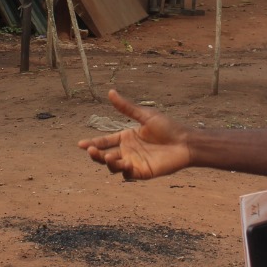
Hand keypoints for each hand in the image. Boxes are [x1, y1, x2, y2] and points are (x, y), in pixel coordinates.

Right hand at [77, 89, 192, 179]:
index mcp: (126, 137)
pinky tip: (125, 164)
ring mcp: (134, 163)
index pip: (105, 141)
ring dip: (108, 162)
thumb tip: (110, 92)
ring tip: (108, 156)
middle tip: (90, 150)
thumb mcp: (145, 116)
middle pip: (105, 155)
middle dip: (96, 154)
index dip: (92, 142)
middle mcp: (127, 151)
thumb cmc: (168, 128)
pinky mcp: (142, 172)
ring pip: (114, 166)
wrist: (185, 143)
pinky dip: (123, 170)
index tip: (81, 144)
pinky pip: (128, 174)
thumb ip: (126, 108)